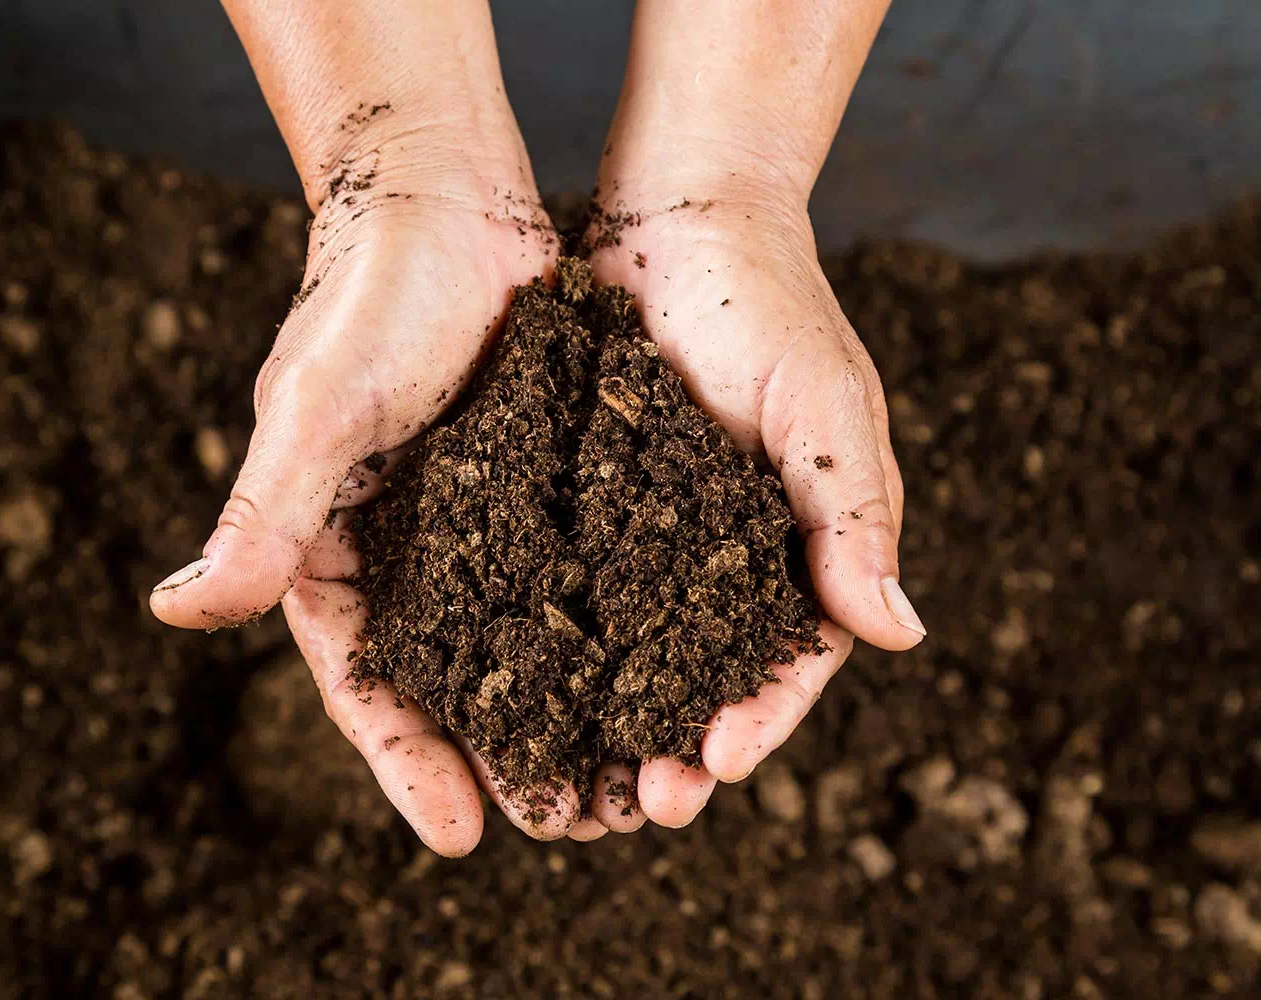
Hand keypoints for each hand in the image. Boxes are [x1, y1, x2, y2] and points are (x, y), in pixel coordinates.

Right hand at [148, 109, 602, 850]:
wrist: (445, 194)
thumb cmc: (369, 294)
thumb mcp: (319, 410)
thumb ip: (262, 515)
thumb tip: (175, 613)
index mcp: (333, 547)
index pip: (365, 680)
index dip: (407, 761)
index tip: (460, 838)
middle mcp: (406, 548)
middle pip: (451, 679)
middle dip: (499, 757)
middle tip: (563, 827)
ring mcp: (477, 520)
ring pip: (521, 639)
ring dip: (565, 710)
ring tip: (620, 780)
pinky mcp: (539, 483)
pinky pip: (574, 571)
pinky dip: (607, 627)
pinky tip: (657, 673)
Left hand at [586, 172, 924, 827]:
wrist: (676, 218)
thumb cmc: (769, 305)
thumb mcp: (824, 407)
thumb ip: (853, 514)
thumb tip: (901, 633)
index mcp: (796, 546)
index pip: (789, 658)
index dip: (759, 718)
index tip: (717, 765)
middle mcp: (720, 556)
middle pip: (703, 678)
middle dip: (675, 745)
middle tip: (640, 803)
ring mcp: (648, 536)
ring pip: (629, 654)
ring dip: (607, 723)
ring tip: (574, 783)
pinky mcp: (582, 505)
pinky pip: (565, 589)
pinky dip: (550, 648)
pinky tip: (514, 693)